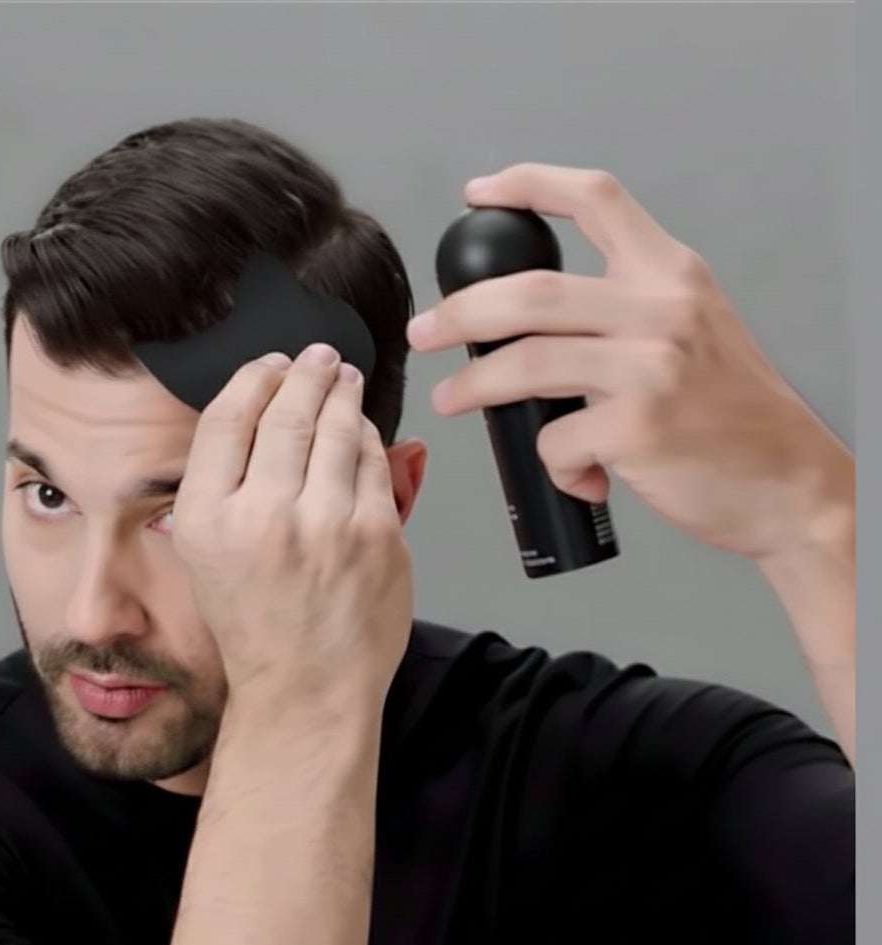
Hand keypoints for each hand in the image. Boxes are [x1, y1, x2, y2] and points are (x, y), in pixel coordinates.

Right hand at [170, 343, 412, 720]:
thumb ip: (223, 486)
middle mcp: (262, 515)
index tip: (267, 364)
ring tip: (342, 378)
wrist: (305, 688)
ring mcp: (325, 523)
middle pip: (285, 411)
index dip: (251, 377)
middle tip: (315, 357)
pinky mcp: (376, 533)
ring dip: (341, 392)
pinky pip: (374, 462)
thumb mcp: (206, 556)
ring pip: (336, 428)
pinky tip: (361, 428)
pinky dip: (368, 437)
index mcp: (207, 518)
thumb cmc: (258, 627)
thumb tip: (258, 413)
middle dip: (304, 372)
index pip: (226, 418)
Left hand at [407, 163, 852, 561]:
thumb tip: (533, 342)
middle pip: (530, 289)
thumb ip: (626, 318)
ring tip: (450, 398)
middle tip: (425, 331)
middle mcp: (662, 309)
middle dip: (460, 311)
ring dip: (473, 384)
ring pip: (525, 361)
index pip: (596, 199)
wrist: (793, 486)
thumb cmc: (739, 418)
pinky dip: (551, 463)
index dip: (529, 185)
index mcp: (673, 276)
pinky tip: (574, 475)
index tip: (479, 193)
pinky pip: (555, 440)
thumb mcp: (696, 335)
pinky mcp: (638, 427)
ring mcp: (650, 367)